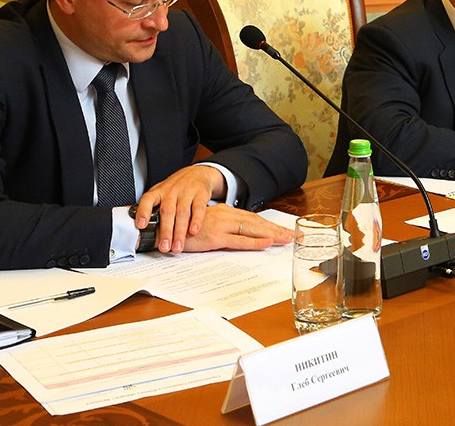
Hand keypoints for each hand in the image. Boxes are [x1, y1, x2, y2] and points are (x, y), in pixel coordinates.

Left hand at [136, 165, 225, 253]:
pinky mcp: (201, 194)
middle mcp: (171, 191)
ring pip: (182, 213)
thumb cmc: (175, 188)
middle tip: (164, 247)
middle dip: (165, 232)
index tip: (141, 225)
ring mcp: (187, 191)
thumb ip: (151, 207)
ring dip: (179, 232)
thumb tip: (137, 227)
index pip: (147, 200)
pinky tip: (193, 232)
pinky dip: (196, 221)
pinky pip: (198, 208)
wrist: (197, 173)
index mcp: (158, 192)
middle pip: (167, 212)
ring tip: (177, 246)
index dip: (143, 212)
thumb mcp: (161, 192)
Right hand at [177, 204, 294, 252]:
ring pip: (252, 229)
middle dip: (276, 229)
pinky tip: (266, 243)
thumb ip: (222, 228)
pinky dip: (255, 242)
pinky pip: (239, 240)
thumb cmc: (183, 228)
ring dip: (271, 234)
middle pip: (256, 222)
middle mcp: (225, 215)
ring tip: (285, 239)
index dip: (268, 225)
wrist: (163, 227)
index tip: (282, 230)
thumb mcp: (206, 225)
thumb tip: (237, 234)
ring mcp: (221, 225)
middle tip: (292, 235)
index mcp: (224, 211)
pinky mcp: (215, 236)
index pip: (251, 219)